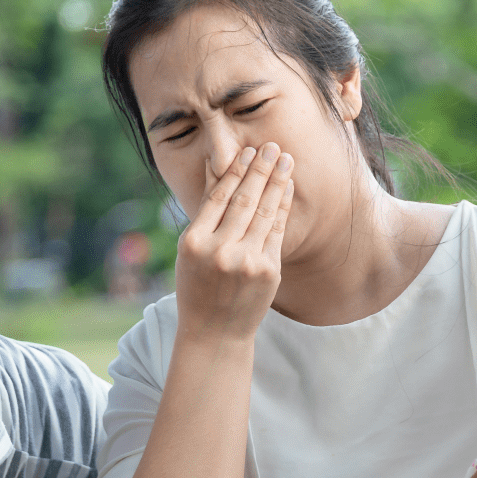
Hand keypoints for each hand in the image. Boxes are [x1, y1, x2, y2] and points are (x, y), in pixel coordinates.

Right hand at [175, 142, 294, 342]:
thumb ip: (205, 215)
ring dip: (276, 182)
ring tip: (285, 160)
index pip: (218, 197)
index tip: (246, 152)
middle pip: (244, 200)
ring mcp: (246, 262)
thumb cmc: (198, 287)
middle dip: (260, 169)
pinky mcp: (268, 272)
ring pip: (265, 212)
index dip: (235, 172)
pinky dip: (283, 207)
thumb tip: (218, 170)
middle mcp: (220, 251)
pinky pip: (278, 231)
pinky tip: (286, 188)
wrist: (215, 332)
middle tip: (271, 146)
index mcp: (194, 243)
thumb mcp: (190, 252)